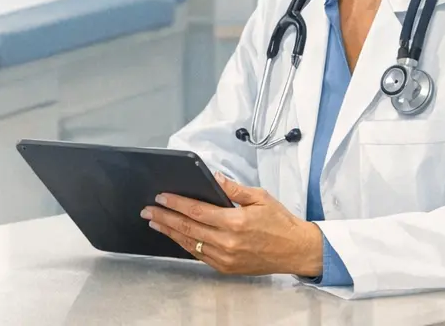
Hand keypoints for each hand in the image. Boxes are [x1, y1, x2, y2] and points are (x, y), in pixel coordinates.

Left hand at [141, 174, 323, 277]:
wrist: (296, 250)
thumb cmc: (280, 222)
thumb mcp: (259, 197)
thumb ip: (233, 188)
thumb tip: (213, 176)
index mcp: (235, 222)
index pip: (196, 211)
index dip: (176, 203)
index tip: (160, 197)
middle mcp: (228, 242)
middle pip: (188, 228)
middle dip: (164, 217)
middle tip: (148, 210)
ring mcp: (226, 258)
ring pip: (190, 243)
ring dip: (170, 232)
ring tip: (155, 223)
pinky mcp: (227, 267)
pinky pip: (200, 255)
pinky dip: (185, 245)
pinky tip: (175, 236)